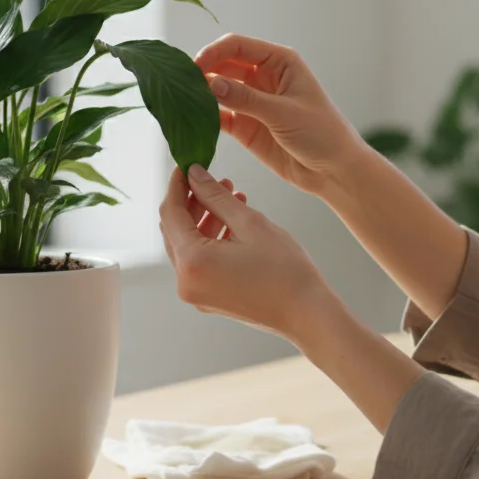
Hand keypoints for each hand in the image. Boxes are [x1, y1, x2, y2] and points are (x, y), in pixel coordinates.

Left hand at [158, 164, 340, 342]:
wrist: (307, 314)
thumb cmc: (285, 271)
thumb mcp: (250, 223)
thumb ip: (216, 196)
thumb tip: (194, 174)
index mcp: (192, 262)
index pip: (171, 213)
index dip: (177, 185)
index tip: (187, 164)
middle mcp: (186, 282)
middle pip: (175, 230)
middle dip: (192, 200)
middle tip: (213, 178)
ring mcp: (196, 293)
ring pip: (188, 245)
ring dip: (204, 218)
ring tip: (231, 195)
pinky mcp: (209, 298)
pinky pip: (200, 261)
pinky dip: (211, 239)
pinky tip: (234, 222)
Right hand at [195, 33, 368, 196]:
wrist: (334, 171)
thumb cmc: (322, 133)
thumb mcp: (284, 113)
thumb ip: (247, 99)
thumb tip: (211, 84)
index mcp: (279, 62)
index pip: (238, 46)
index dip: (214, 52)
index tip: (195, 66)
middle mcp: (263, 77)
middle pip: (223, 66)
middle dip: (203, 72)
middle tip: (180, 85)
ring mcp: (253, 102)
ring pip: (218, 91)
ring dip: (201, 95)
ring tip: (180, 103)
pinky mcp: (246, 126)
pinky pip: (220, 116)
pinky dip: (205, 118)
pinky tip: (191, 121)